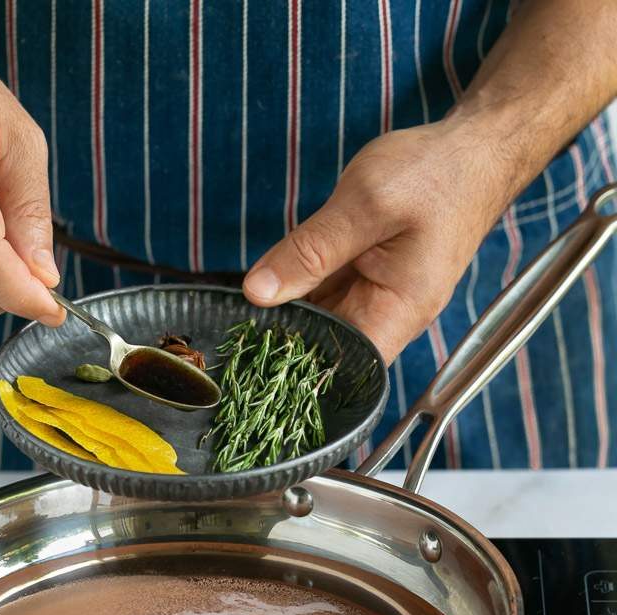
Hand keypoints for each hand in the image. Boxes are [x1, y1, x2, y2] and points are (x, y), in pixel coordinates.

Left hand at [243, 121, 508, 364]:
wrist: (473, 148)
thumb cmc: (436, 174)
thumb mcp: (365, 205)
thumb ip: (310, 251)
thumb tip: (258, 291)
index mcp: (400, 312)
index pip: (346, 368)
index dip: (301, 368)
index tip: (255, 353)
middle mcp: (389, 315)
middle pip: (327, 346)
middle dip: (284, 336)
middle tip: (237, 324)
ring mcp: (378, 297)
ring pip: (320, 318)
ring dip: (287, 309)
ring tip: (243, 305)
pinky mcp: (367, 276)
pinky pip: (325, 292)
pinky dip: (299, 285)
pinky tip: (271, 278)